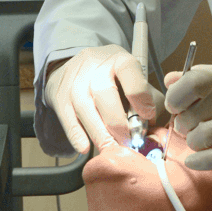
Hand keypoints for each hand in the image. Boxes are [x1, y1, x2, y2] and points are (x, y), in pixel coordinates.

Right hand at [45, 44, 160, 153]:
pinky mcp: (60, 97)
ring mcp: (74, 82)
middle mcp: (95, 67)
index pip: (130, 72)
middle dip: (118, 122)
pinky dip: (76, 136)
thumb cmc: (111, 77)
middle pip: (105, 93)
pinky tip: (85, 148)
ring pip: (85, 108)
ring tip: (111, 150)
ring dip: (100, 133)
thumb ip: (147, 97)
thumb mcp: (131, 77)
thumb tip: (151, 124)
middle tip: (128, 142)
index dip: (140, 96)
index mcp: (118, 59)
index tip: (147, 116)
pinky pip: (67, 119)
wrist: (73, 66)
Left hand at [164, 58, 211, 169]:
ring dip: (196, 142)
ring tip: (207, 136)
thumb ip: (205, 76)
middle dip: (185, 123)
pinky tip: (194, 160)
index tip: (176, 104)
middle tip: (195, 122)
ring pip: (199, 139)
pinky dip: (201, 161)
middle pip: (190, 116)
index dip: (175, 97)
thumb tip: (170, 80)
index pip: (190, 83)